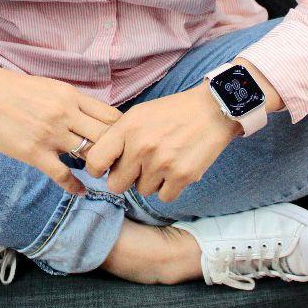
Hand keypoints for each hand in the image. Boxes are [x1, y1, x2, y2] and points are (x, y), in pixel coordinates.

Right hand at [0, 56, 123, 196]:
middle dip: (118, 153)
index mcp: (71, 95)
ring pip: (89, 156)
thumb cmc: (13, 89)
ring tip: (104, 178)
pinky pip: (63, 175)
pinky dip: (76, 186)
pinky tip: (81, 191)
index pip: (111, 116)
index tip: (126, 144)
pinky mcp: (33, 152)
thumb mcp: (49, 87)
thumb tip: (92, 117)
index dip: (124, 132)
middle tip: (122, 165)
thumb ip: (71, 102)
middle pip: (107, 137)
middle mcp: (65, 113)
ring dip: (99, 169)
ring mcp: (50, 134)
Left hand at [82, 83, 240, 202]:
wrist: (212, 110)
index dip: (97, 169)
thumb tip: (101, 163)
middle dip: (126, 178)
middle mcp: (141, 147)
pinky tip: (175, 169)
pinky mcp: (182, 176)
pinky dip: (169, 187)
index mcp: (127, 128)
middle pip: (117, 184)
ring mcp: (162, 163)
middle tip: (139, 166)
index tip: (105, 169)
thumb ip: (119, 137)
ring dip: (151, 181)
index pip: (95, 161)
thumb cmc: (172, 112)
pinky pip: (164, 197)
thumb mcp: (139, 114)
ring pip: (142, 190)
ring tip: (163, 161)